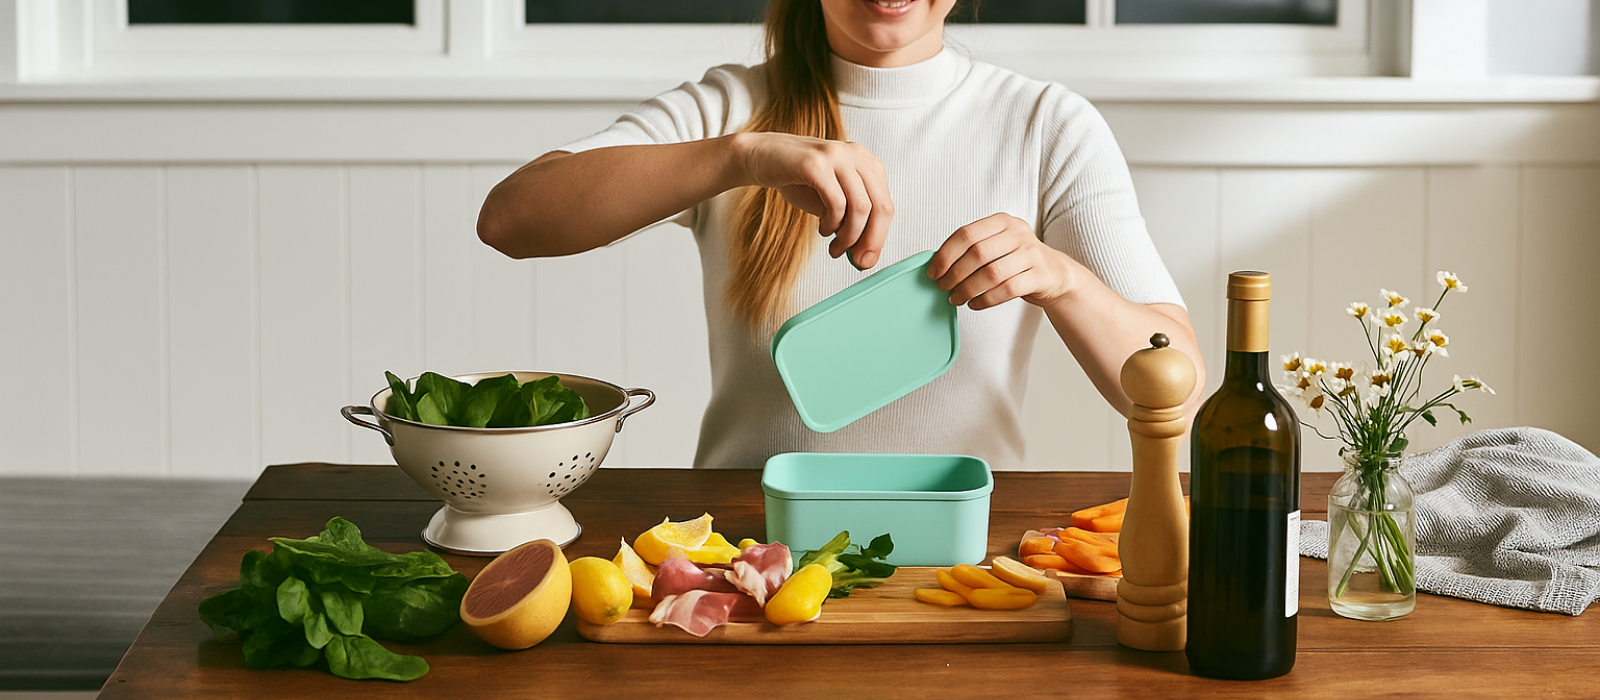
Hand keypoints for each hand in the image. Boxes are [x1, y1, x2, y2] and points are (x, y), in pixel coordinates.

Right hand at [736, 132, 893, 268]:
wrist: (762, 157)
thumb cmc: (799, 179)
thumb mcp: (833, 200)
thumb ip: (852, 221)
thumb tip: (865, 253)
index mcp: (868, 163)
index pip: (886, 205)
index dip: (879, 238)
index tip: (866, 259)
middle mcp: (857, 155)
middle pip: (880, 206)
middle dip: (870, 241)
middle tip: (857, 260)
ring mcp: (837, 155)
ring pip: (860, 207)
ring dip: (848, 236)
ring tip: (834, 246)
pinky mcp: (816, 163)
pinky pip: (836, 202)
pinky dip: (831, 223)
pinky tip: (822, 229)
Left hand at [927, 214, 1078, 309]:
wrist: (1055, 273)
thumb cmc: (1017, 260)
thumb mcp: (998, 244)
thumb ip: (973, 248)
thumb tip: (938, 264)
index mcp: (1002, 221)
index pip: (966, 234)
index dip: (945, 254)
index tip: (933, 271)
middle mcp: (1018, 234)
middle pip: (977, 254)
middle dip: (954, 274)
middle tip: (943, 287)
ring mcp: (1031, 254)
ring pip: (991, 274)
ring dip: (967, 289)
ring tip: (956, 298)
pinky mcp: (1039, 276)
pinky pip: (1007, 290)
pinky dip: (986, 299)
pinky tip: (974, 304)